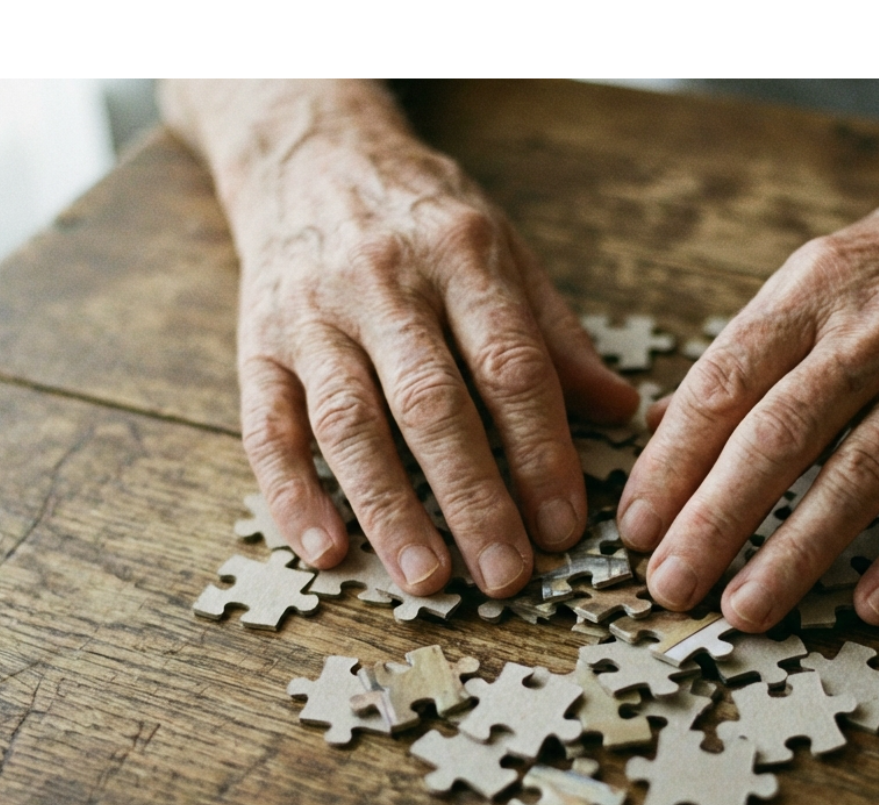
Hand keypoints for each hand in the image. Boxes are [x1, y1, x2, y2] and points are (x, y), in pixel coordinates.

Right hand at [175, 82, 637, 597]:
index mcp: (462, 257)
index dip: (540, 451)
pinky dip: (293, 493)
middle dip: (472, 497)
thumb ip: (554, 335)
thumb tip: (622, 412)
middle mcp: (384, 283)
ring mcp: (313, 315)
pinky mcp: (256, 344)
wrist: (306, 153)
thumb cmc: (419, 215)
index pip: (509, 366)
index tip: (563, 525)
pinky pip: (267, 427)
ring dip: (388, 508)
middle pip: (431, 404)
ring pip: (349, 422)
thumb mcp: (501, 249)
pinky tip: (324, 549)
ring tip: (426, 577)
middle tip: (505, 574)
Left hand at [619, 128, 878, 630]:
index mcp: (813, 291)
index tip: (635, 525)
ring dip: (799, 550)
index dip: (673, 460)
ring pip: (861, 475)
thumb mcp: (819, 274)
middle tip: (669, 583)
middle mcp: (875, 332)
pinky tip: (872, 605)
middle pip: (781, 435)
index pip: (724, 383)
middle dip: (716, 517)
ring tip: (745, 609)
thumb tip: (662, 422)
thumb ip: (745, 351)